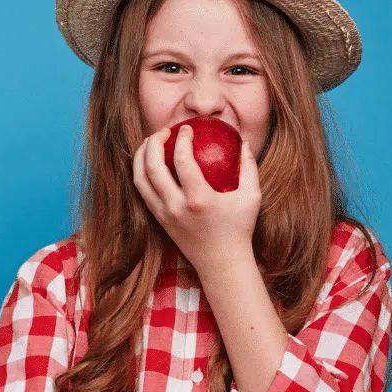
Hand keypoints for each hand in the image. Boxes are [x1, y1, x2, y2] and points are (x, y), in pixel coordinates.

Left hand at [133, 124, 260, 273]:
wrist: (221, 263)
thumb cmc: (239, 229)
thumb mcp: (251, 197)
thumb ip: (249, 167)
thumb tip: (244, 142)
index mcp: (199, 199)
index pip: (182, 160)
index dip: (181, 139)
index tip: (186, 129)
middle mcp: (176, 207)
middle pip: (153, 167)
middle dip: (153, 143)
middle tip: (163, 131)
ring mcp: (164, 215)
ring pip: (140, 180)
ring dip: (141, 156)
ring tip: (150, 142)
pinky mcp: (158, 220)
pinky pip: (143, 192)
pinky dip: (141, 173)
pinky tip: (149, 162)